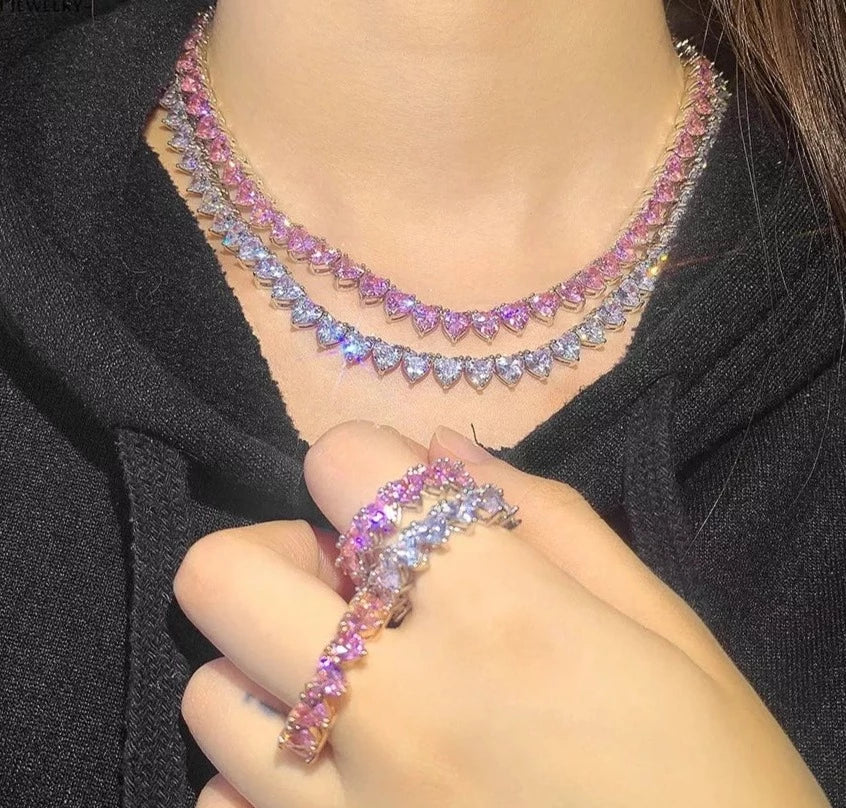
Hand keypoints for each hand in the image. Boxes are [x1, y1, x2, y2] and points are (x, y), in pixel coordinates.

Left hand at [174, 421, 829, 807]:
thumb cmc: (716, 786)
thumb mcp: (667, 633)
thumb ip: (553, 522)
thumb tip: (441, 448)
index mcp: (502, 621)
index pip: (346, 469)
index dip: (365, 462)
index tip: (399, 498)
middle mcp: (399, 710)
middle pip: (225, 574)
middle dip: (281, 551)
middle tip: (352, 583)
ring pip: (210, 691)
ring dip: (267, 661)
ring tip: (347, 681)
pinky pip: (224, 805)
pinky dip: (258, 777)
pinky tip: (336, 777)